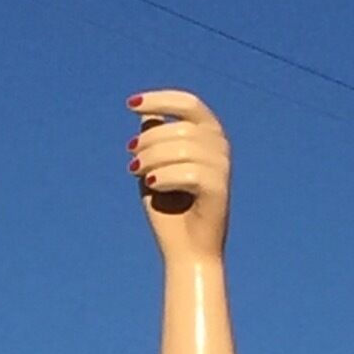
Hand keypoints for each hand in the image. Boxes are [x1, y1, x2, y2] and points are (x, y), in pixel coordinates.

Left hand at [128, 90, 229, 258]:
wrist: (187, 254)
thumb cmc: (171, 213)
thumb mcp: (156, 170)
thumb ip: (155, 142)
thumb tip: (147, 115)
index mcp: (209, 136)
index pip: (188, 103)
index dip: (160, 99)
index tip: (131, 104)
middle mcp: (220, 146)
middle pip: (180, 126)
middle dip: (149, 140)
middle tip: (131, 159)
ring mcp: (222, 167)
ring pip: (183, 147)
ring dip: (152, 158)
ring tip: (136, 171)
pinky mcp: (219, 189)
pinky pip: (188, 173)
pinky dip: (164, 176)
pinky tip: (151, 184)